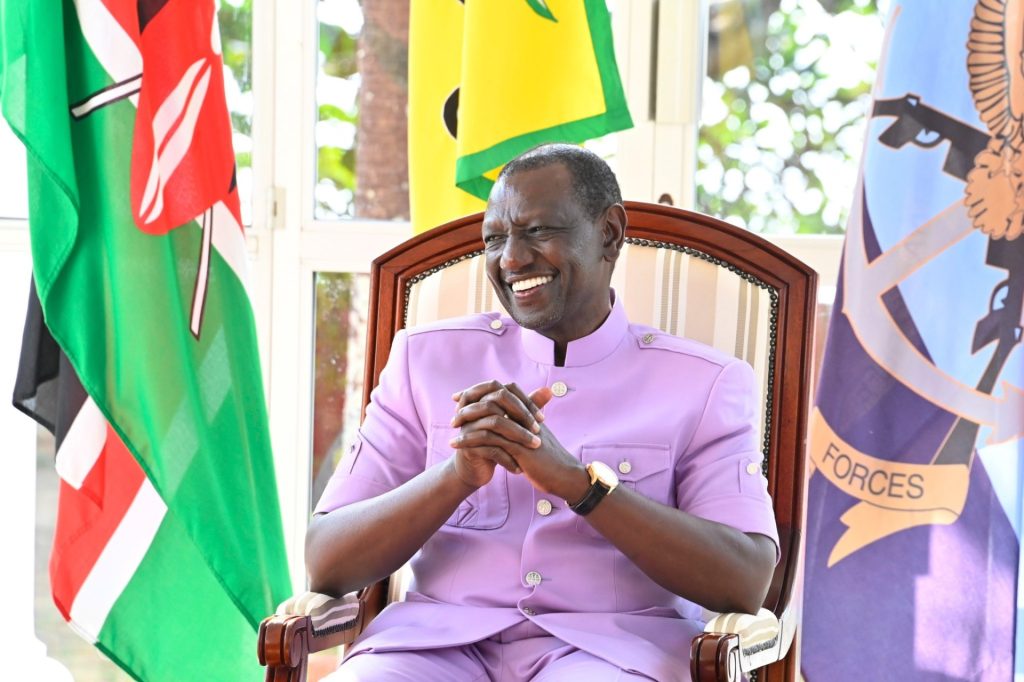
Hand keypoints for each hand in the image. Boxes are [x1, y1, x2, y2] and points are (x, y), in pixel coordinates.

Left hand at [450, 383, 587, 500]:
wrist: (565, 476)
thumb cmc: (550, 459)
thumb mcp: (535, 437)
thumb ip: (522, 426)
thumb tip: (507, 420)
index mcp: (529, 412)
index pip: (503, 391)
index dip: (481, 392)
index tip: (462, 398)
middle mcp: (526, 417)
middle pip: (493, 400)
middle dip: (470, 406)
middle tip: (454, 416)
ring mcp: (522, 431)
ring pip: (488, 419)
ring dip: (467, 425)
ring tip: (452, 434)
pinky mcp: (519, 447)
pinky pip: (490, 440)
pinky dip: (470, 441)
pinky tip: (458, 445)